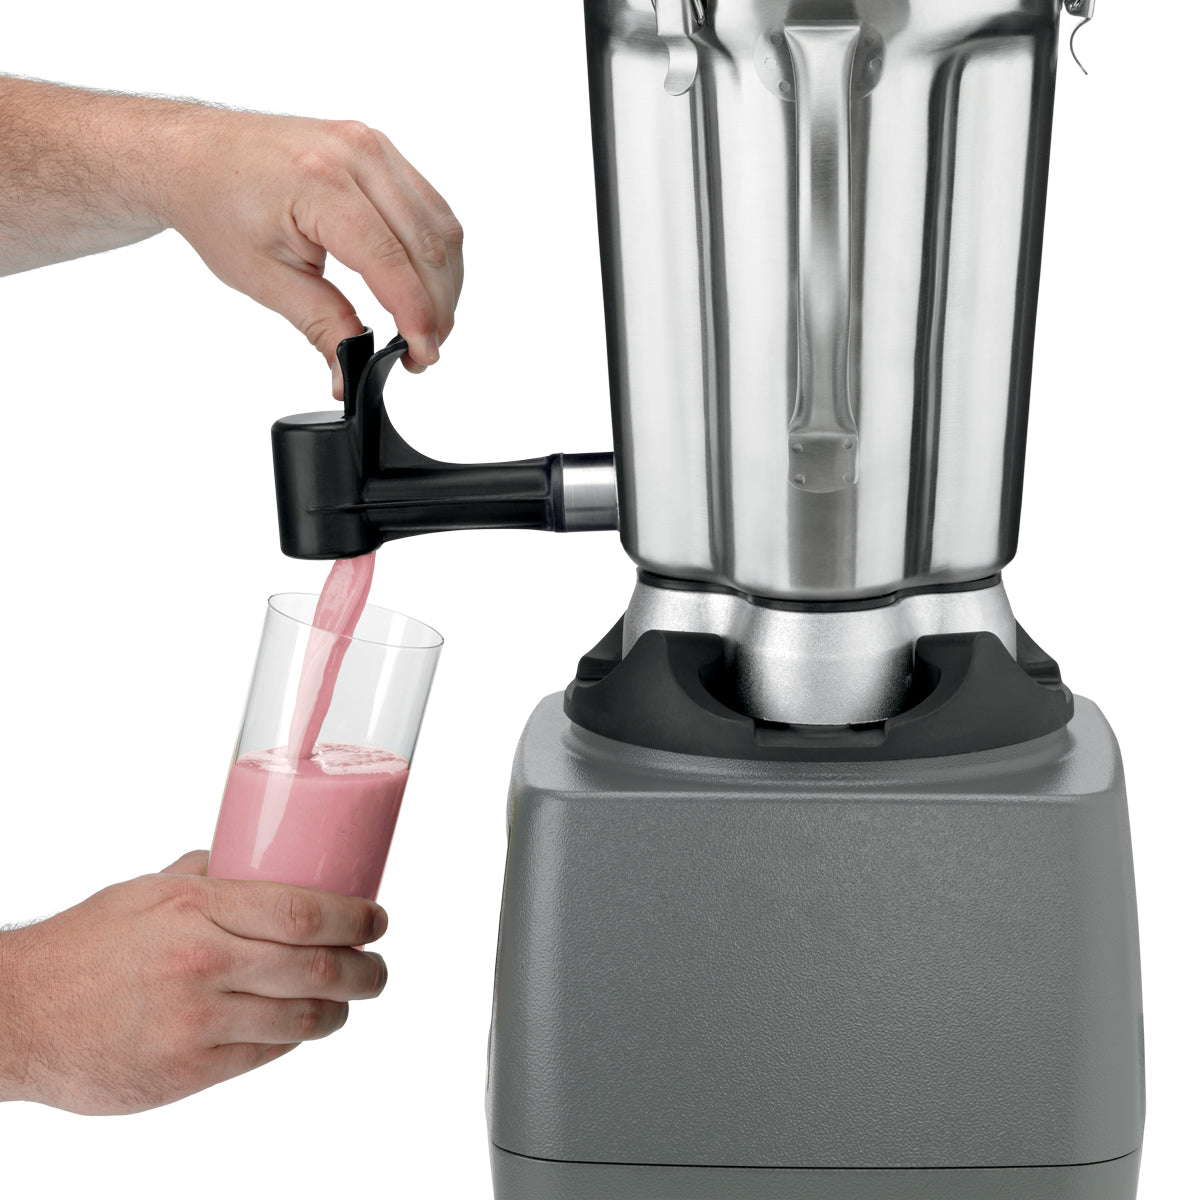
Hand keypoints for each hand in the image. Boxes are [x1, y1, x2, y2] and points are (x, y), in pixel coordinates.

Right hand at [0, 851, 387, 1114]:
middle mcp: (203, 966)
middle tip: (378, 965)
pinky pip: (266, 1055)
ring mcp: (197, 1024)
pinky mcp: (188, 1072)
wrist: (19, 1017)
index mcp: (197, 910)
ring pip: (301, 1019)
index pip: (302, 912)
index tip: (377, 918)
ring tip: (351, 998)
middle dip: (365, 969)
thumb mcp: (148, 892)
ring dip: (340, 1010)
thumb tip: (259, 857)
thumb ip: (208, 876)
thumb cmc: (84, 947)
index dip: (353, 917)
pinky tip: (302, 1025)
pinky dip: (295, 1038)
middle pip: (316, 968)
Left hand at [159, 110, 463, 393]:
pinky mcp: (382, 151)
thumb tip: (349, 371)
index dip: (416, 316)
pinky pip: (431, 208)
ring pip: (442, 228)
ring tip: (426, 327)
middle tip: (423, 354)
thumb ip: (320, 324)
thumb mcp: (264, 278)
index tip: (422, 356)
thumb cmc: (216, 204)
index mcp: (319, 182)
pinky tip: (424, 288)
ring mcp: (374, 146)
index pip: (390, 261)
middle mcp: (355, 154)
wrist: (194, 154)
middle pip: (427, 245)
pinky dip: (436, 255)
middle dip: (437, 309)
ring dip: (444, 285)